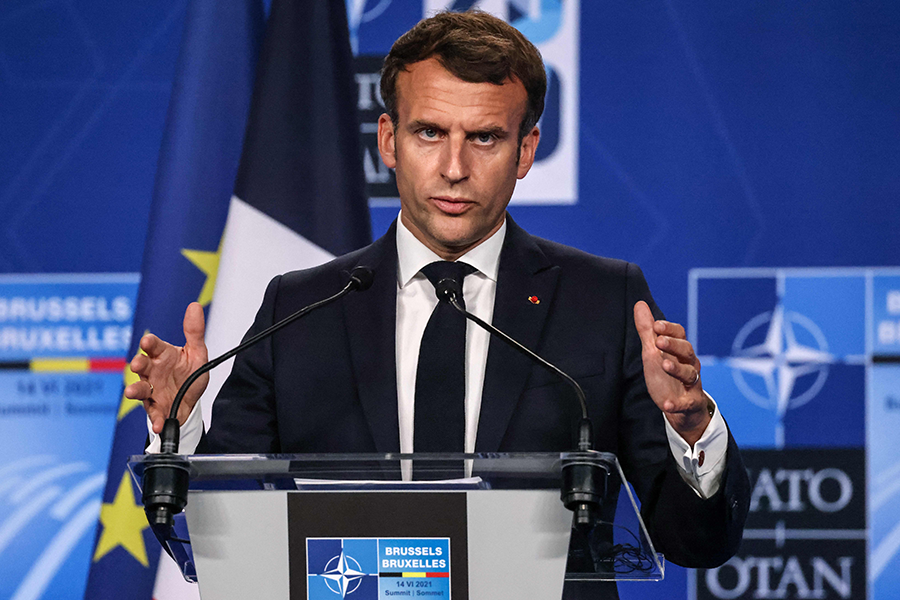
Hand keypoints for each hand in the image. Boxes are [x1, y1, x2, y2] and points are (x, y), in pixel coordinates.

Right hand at [124, 302, 209, 432]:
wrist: (192, 400)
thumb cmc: (189, 374)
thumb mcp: (197, 354)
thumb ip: (194, 332)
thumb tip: (194, 306)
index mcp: (163, 355)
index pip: (154, 346)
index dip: (150, 343)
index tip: (148, 340)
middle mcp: (153, 371)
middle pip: (141, 365)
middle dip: (138, 364)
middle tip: (138, 364)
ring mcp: (151, 389)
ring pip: (139, 388)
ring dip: (135, 390)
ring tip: (132, 392)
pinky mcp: (155, 407)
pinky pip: (153, 413)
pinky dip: (155, 419)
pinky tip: (159, 423)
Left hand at [633, 300, 709, 445]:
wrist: (681, 408)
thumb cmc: (667, 375)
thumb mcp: (653, 352)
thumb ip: (648, 331)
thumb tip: (639, 304)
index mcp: (680, 351)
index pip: (680, 334)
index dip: (669, 329)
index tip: (656, 325)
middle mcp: (689, 364)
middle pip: (687, 350)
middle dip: (673, 345)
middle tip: (658, 341)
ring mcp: (691, 384)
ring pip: (689, 374)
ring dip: (677, 369)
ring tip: (664, 365)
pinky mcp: (689, 403)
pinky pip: (685, 403)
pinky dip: (676, 403)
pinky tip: (667, 404)